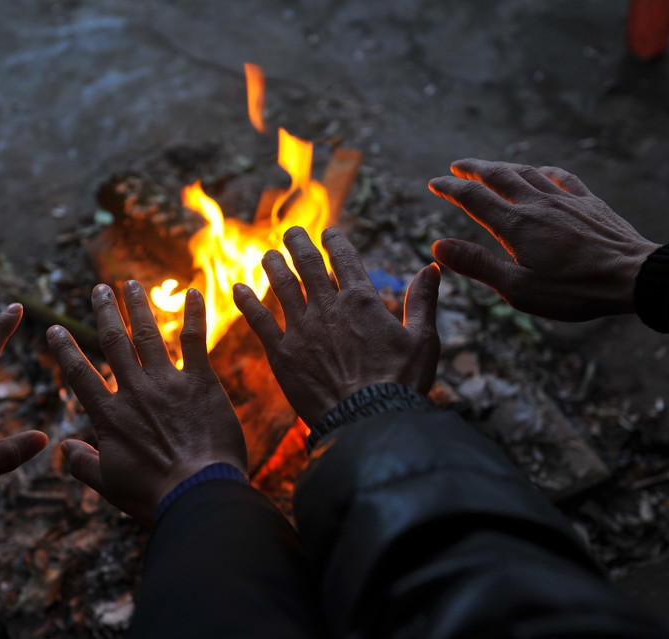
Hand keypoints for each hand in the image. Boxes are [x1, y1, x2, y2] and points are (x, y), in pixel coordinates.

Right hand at [47, 281, 246, 525]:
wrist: (198, 493)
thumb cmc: (153, 495)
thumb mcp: (108, 485)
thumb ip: (82, 464)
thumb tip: (62, 448)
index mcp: (110, 416)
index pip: (80, 374)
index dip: (65, 349)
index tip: (54, 328)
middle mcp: (135, 391)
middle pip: (115, 343)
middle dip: (106, 313)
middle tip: (100, 289)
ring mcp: (169, 383)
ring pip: (149, 335)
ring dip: (139, 307)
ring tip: (131, 284)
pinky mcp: (202, 383)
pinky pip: (196, 342)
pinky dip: (194, 316)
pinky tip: (195, 293)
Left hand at [233, 226, 440, 427]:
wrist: (366, 419)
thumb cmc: (400, 383)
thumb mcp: (423, 340)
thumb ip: (422, 301)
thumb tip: (432, 268)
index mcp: (361, 300)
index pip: (344, 258)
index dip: (334, 241)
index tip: (328, 233)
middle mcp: (327, 307)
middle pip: (307, 264)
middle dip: (297, 243)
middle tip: (290, 232)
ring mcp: (301, 328)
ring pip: (281, 286)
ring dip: (273, 266)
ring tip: (267, 255)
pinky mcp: (281, 352)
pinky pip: (259, 321)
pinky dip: (246, 302)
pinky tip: (237, 288)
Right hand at [429, 158, 658, 320]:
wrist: (633, 277)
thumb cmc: (573, 290)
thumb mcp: (517, 288)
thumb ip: (477, 264)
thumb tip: (437, 246)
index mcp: (515, 226)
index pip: (473, 198)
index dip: (450, 188)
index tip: (434, 183)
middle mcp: (537, 205)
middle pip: (498, 176)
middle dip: (473, 169)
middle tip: (456, 166)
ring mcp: (565, 200)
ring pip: (527, 172)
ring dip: (503, 167)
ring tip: (490, 167)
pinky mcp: (590, 203)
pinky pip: (563, 177)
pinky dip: (544, 170)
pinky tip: (541, 171)